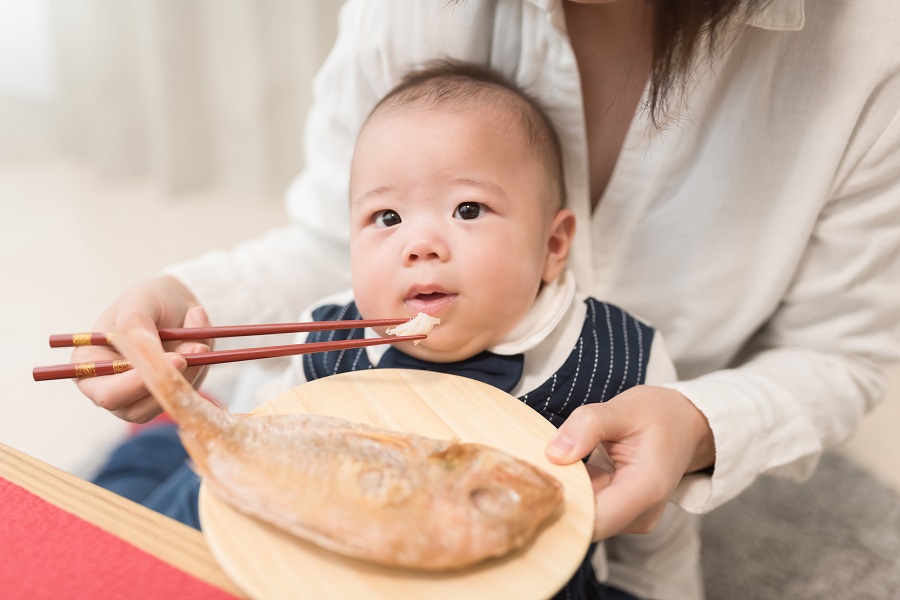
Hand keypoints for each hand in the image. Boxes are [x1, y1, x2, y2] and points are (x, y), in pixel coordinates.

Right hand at [72, 275, 211, 422]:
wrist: (177, 304)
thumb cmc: (149, 300)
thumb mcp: (140, 301)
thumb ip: (135, 323)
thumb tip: (145, 348)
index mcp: (90, 366)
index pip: (107, 394)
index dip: (136, 385)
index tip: (170, 361)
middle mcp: (110, 389)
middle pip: (136, 410)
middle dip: (168, 380)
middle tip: (195, 349)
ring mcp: (140, 398)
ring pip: (165, 403)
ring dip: (188, 374)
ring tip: (197, 340)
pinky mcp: (168, 397)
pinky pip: (185, 395)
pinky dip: (198, 371)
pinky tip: (199, 345)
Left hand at [545, 385, 714, 539]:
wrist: (685, 425)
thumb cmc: (659, 415)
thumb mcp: (624, 408)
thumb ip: (588, 425)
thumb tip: (554, 453)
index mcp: (646, 489)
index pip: (594, 520)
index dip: (562, 506)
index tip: (537, 481)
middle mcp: (640, 514)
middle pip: (583, 521)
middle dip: (556, 498)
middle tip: (533, 466)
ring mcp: (630, 517)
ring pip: (581, 516)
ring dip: (562, 492)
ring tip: (552, 461)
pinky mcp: (619, 514)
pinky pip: (586, 507)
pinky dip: (571, 489)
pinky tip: (565, 467)